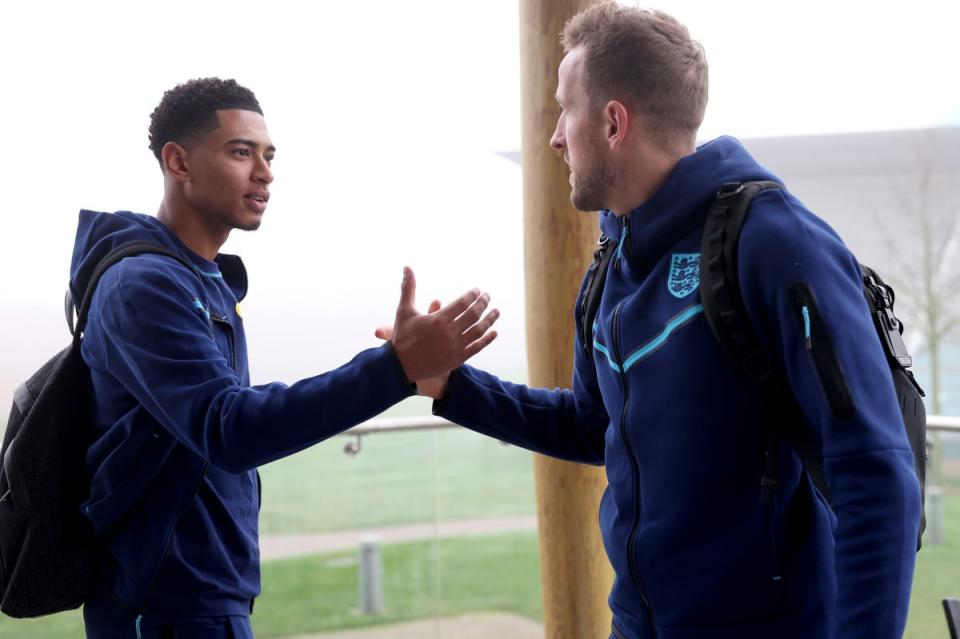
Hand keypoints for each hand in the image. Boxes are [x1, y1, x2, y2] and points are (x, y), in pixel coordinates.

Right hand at [380, 267, 498, 385]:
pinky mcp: (458, 359)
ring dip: (489, 319)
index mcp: (438, 319)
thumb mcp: (404, 310)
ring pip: (478, 330)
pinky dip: (487, 339)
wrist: (400, 366)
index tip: (477, 290)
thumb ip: (408, 288)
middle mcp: (449, 332)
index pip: (462, 303)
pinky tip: (494, 332)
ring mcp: (455, 347)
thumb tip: (407, 267)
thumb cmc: (402, 336)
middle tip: (487, 296)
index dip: (472, 295)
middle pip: (473, 314)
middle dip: (483, 303)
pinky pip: (477, 347)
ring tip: (496, 311)